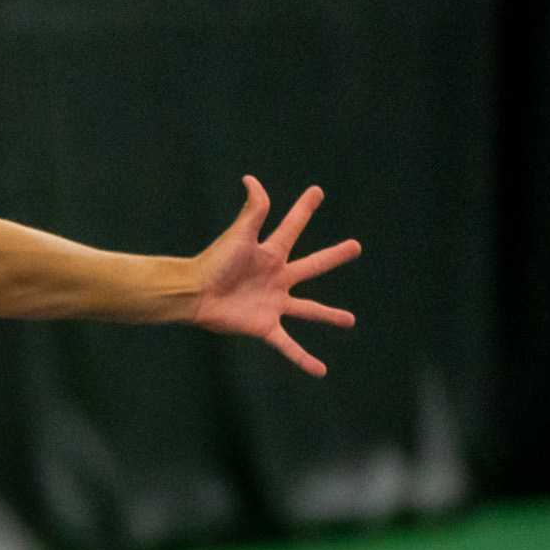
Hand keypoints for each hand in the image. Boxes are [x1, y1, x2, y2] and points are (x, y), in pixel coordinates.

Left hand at [190, 176, 361, 376]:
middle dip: (334, 256)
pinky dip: (303, 358)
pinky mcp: (265, 326)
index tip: (317, 192)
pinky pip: (288, 345)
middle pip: (313, 265)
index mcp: (271, 253)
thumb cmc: (213, 262)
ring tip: (350, 321)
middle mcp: (277, 277)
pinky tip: (320, 371)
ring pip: (308, 309)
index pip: (292, 226)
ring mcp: (273, 303)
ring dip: (328, 315)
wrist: (193, 293)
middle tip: (355, 247)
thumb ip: (253, 209)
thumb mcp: (239, 234)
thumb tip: (252, 179)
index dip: (304, 209)